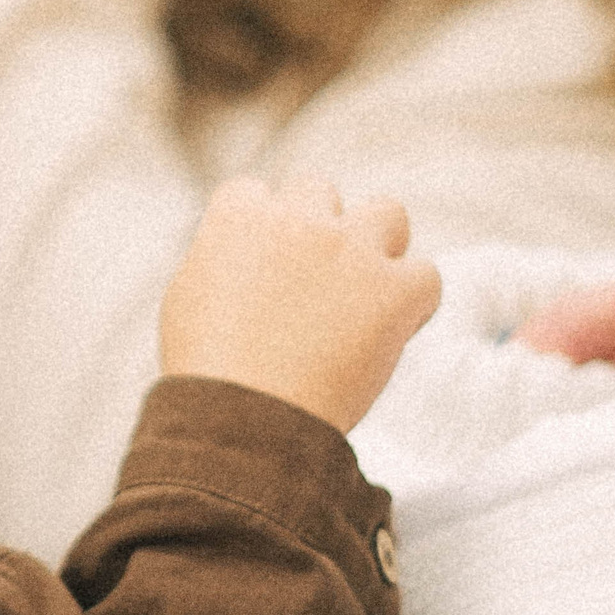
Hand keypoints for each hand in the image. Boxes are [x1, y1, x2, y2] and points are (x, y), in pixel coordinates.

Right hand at [160, 177, 441, 433]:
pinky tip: (395, 331)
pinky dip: (415, 302)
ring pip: (388, 213)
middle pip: (320, 192)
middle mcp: (299, 219)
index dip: (263, 232)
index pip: (256, 194)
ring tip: (368, 293)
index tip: (265, 270)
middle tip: (314, 284)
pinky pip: (427, 276)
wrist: (244, 421)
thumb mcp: (187, 297)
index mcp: (240, 216)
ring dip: (380, 245)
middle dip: (318, 229)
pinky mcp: (393, 291)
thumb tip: (242, 256)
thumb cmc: (207, 372)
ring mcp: (351, 251)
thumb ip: (220, 258)